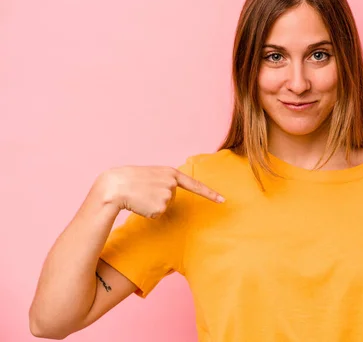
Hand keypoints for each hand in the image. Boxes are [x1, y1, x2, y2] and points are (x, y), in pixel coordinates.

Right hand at [95, 165, 225, 218]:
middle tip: (144, 191)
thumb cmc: (131, 180)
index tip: (223, 200)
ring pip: (164, 207)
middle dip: (158, 198)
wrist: (115, 185)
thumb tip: (169, 196)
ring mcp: (167, 196)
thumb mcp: (153, 175)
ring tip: (140, 196)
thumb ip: (166, 181)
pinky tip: (140, 203)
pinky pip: (157, 214)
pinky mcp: (160, 207)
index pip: (195, 185)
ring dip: (152, 204)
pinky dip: (148, 212)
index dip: (210, 194)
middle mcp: (172, 184)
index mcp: (171, 173)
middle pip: (172, 198)